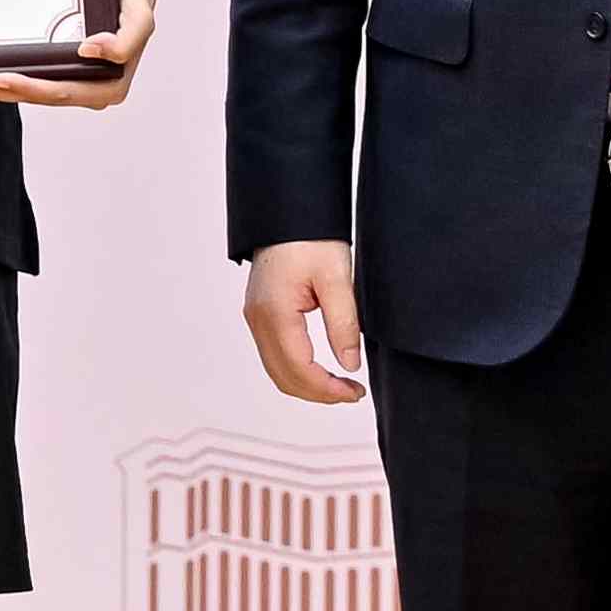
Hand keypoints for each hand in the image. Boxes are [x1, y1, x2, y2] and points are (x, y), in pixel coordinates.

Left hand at [0, 0, 161, 110]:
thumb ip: (129, 38)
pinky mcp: (59, 68)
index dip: (32, 90)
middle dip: (6, 93)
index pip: (64, 93)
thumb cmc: (131, 0)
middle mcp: (89, 89)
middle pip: (41, 96)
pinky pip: (30, 78)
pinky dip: (4, 81)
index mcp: (109, 85)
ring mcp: (72, 80)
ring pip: (31, 92)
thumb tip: (92, 52)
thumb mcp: (140, 16)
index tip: (2, 78)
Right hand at [242, 237, 365, 405]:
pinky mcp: (261, 315)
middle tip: (353, 393)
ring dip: (307, 385)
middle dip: (318, 393)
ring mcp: (255, 318)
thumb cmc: (311, 240)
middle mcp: (258, 320)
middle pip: (283, 377)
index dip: (327, 389)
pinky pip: (274, 356)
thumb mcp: (337, 279)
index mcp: (275, 312)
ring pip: (276, 370)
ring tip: (341, 385)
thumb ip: (343, 324)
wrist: (288, 216)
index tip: (355, 392)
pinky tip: (321, 368)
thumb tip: (350, 365)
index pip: (298, 369)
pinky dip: (297, 371)